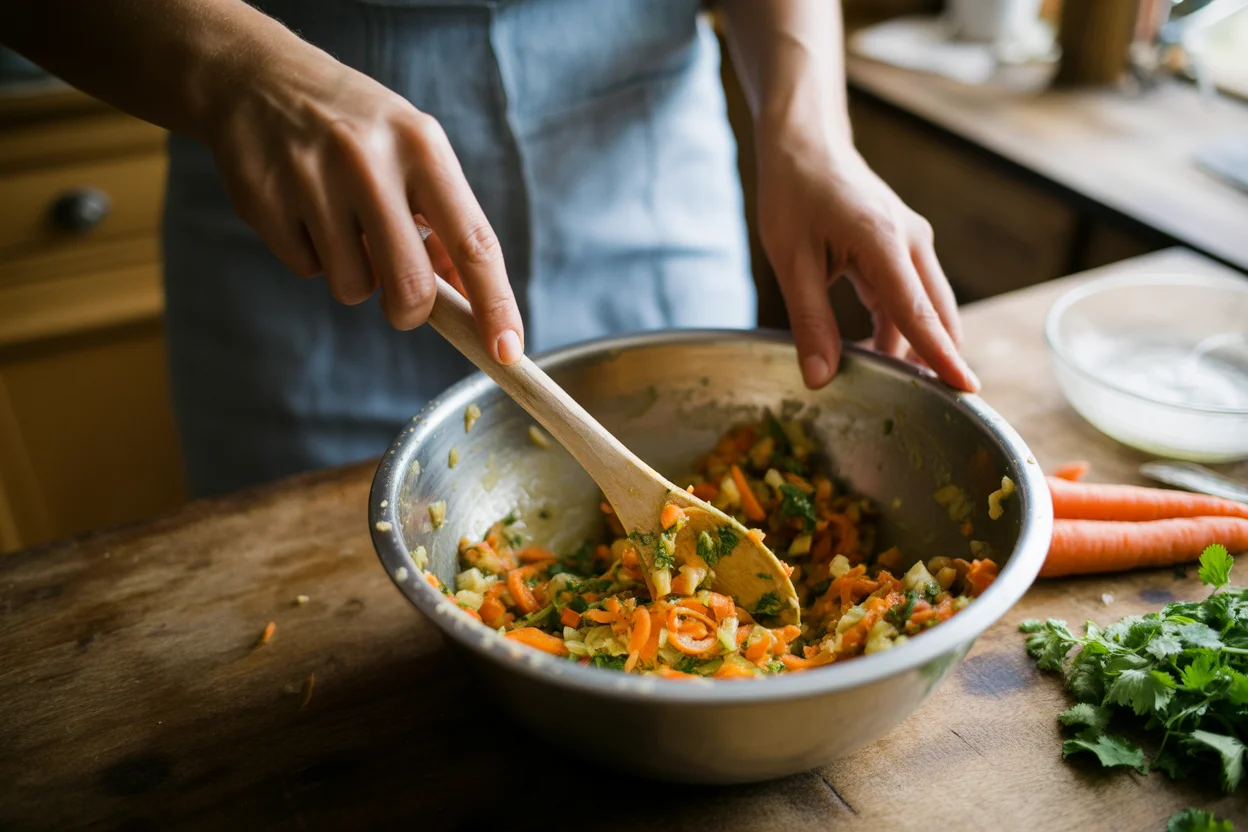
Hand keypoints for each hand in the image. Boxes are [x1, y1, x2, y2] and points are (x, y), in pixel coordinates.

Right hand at [204, 46, 523, 363]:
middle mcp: (370, 161)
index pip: (473, 242)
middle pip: (411, 286)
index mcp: (422, 147)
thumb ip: (445, 221)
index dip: (494, 304)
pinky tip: (303, 212)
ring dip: (354, 277)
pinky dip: (311, 257)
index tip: (507, 349)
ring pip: (354, 287)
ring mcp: (312, 180)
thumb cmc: (357, 127)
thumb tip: (470, 297)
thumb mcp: (414, 150)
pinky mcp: (266, 200)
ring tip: (342, 226)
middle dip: (410, 312)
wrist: (258, 78)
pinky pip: (305, 270)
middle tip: (402, 303)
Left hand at [756, 133, 977, 391]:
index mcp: (884, 242)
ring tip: (897, 389)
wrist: (807, 144)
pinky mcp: (905, 248)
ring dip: (915, 347)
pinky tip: (879, 353)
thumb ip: (809, 320)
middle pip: (937, 314)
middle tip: (930, 410)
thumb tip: (820, 377)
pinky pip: (912, 297)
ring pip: (927, 308)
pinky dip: (902, 328)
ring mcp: (914, 243)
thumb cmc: (794, 194)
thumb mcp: (791, 261)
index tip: (967, 390)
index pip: (918, 313)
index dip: (941, 356)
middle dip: (937, 360)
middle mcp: (912, 242)